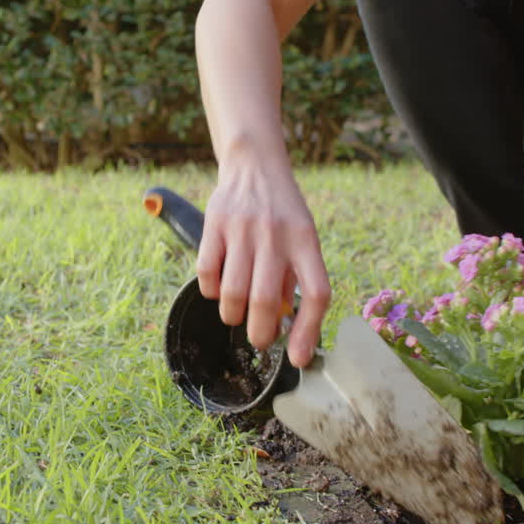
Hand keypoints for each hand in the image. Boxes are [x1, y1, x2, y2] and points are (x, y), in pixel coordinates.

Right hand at [196, 158, 330, 367]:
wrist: (255, 165)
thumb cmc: (283, 213)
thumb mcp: (302, 239)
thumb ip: (296, 279)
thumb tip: (287, 329)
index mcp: (306, 241)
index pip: (316, 293)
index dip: (308, 331)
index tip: (299, 358)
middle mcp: (276, 235)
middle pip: (266, 300)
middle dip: (260, 333)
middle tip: (259, 339)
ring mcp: (244, 229)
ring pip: (233, 293)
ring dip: (233, 316)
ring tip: (237, 315)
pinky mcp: (215, 225)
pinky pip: (207, 274)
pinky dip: (212, 292)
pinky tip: (220, 288)